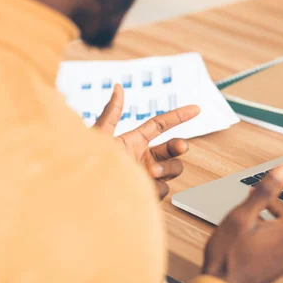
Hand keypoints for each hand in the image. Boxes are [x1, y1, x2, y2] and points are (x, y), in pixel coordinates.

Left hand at [93, 84, 200, 198]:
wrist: (86, 195)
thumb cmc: (87, 164)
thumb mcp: (100, 136)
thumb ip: (111, 112)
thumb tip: (118, 86)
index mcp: (134, 141)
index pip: (160, 125)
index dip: (178, 116)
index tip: (196, 109)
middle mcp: (144, 158)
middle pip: (172, 148)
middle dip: (180, 146)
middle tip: (181, 147)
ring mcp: (148, 176)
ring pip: (173, 169)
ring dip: (167, 169)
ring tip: (151, 173)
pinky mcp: (149, 193)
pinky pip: (164, 188)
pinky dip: (156, 187)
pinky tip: (142, 188)